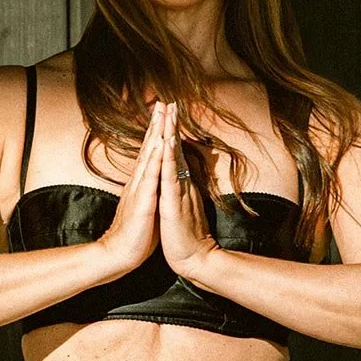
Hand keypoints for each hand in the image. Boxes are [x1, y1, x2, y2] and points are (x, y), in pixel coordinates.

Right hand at [95, 101, 164, 276]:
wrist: (120, 254)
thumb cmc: (136, 234)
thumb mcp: (146, 206)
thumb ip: (150, 191)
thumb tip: (155, 182)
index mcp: (142, 184)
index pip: (151, 152)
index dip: (157, 131)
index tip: (163, 112)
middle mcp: (139, 182)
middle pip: (149, 147)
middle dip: (156, 123)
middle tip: (163, 101)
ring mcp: (140, 190)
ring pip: (149, 157)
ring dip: (156, 134)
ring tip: (162, 114)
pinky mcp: (143, 202)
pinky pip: (151, 178)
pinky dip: (156, 160)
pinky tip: (161, 144)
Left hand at [157, 103, 218, 277]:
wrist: (194, 259)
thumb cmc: (184, 237)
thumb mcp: (180, 208)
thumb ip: (181, 191)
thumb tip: (181, 177)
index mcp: (178, 185)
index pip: (173, 154)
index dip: (169, 133)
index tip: (166, 112)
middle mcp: (181, 184)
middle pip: (174, 149)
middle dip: (171, 124)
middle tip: (169, 101)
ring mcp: (179, 192)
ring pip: (174, 158)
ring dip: (171, 134)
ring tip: (169, 112)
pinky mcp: (174, 203)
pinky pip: (171, 177)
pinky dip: (169, 158)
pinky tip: (168, 142)